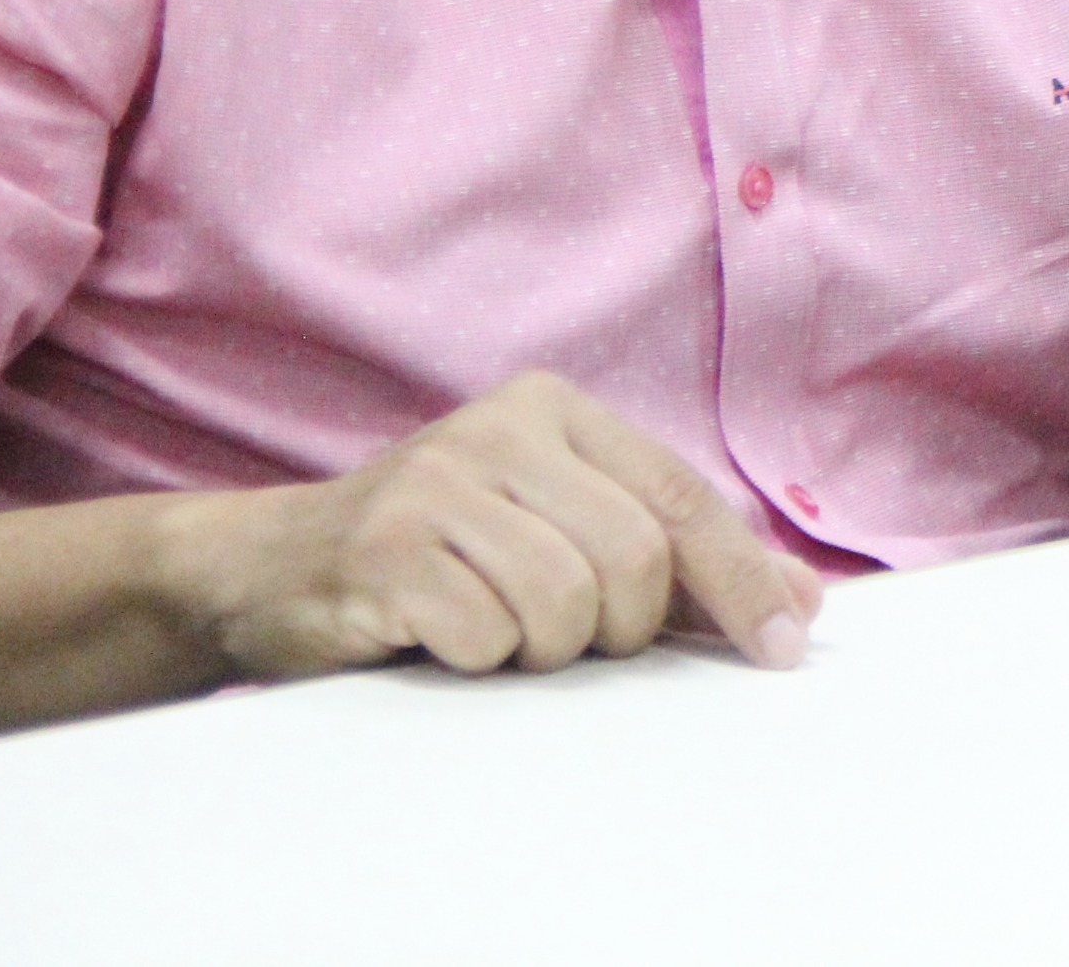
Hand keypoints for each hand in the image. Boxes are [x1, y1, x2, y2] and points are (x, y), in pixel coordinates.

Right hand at [160, 372, 823, 680]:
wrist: (268, 566)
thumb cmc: (437, 555)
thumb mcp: (556, 528)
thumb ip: (672, 557)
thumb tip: (800, 603)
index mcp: (555, 409)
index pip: (681, 497)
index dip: (743, 580)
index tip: (785, 647)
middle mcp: (498, 428)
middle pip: (635, 559)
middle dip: (620, 630)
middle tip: (568, 639)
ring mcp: (436, 482)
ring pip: (568, 603)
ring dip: (543, 649)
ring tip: (495, 628)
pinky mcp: (385, 547)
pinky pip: (487, 635)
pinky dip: (479, 658)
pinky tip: (440, 635)